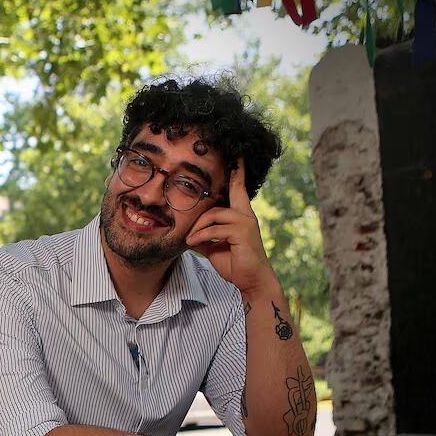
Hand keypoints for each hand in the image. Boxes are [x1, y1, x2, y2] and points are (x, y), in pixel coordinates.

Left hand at [185, 160, 274, 294]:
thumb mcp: (213, 246)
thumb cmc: (234, 262)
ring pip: (213, 214)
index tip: (236, 155)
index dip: (237, 171)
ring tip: (189, 240)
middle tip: (187, 228)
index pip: (238, 188)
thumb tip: (185, 230)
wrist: (250, 280)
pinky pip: (215, 229)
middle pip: (218, 200)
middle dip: (200, 211)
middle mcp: (245, 214)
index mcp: (241, 214)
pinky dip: (201, 236)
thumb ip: (203, 234)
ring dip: (197, 228)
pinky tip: (192, 243)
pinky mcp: (242, 232)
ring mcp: (245, 222)